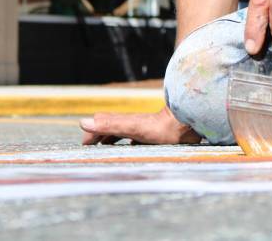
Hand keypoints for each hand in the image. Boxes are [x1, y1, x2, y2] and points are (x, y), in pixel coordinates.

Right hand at [79, 106, 199, 144]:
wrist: (187, 125)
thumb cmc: (161, 128)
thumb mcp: (131, 128)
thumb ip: (109, 126)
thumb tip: (83, 122)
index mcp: (125, 122)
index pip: (102, 123)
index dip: (91, 134)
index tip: (84, 147)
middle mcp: (133, 124)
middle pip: (112, 127)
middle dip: (99, 136)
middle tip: (90, 147)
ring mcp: (144, 130)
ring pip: (125, 133)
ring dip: (113, 139)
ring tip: (105, 149)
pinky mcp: (156, 135)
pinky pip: (138, 139)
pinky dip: (129, 144)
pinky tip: (133, 150)